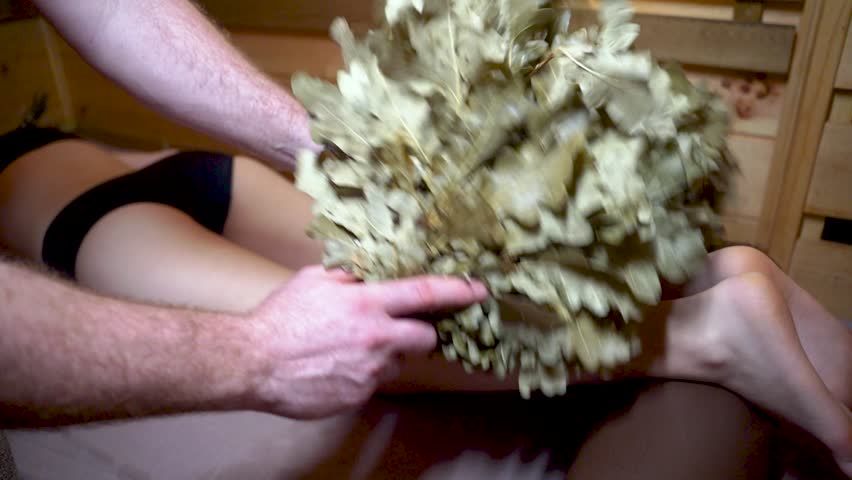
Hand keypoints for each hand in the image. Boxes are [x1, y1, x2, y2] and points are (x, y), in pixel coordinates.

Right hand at [246, 266, 487, 418]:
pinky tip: (336, 365)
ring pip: (397, 361)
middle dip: (422, 332)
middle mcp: (376, 338)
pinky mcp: (358, 395)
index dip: (457, 291)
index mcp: (367, 304)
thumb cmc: (282, 316)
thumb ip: (351, 274)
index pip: (424, 295)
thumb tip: (374, 269)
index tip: (479, 290)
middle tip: (400, 327)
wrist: (253, 362)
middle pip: (425, 338)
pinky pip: (373, 381)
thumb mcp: (315, 279)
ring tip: (351, 346)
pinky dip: (363, 372)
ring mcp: (369, 371)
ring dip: (386, 352)